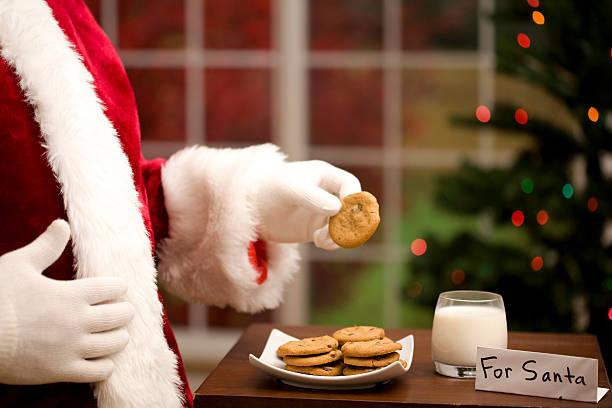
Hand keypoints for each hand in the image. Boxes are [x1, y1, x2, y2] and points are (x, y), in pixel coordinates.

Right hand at [0, 220, 133, 384]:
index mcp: (73, 294)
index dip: (119, 286)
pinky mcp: (62, 371)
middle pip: (122, 315)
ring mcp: (72, 348)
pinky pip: (99, 371)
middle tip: (122, 311)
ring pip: (116, 343)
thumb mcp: (20, 265)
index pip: (114, 287)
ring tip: (116, 334)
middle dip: (124, 311)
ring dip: (120, 337)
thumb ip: (46, 246)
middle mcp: (79, 321)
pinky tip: (102, 359)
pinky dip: (106, 365)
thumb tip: (62, 225)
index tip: (117, 288)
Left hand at [253, 160, 360, 249]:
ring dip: (340, 235)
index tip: (343, 213)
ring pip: (346, 225)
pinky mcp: (317, 229)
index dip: (353, 199)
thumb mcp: (288, 190)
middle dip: (349, 221)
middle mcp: (328, 193)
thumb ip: (312, 197)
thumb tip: (337, 208)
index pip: (350, 185)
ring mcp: (324, 212)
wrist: (248, 210)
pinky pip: (335, 238)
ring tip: (322, 240)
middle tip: (337, 233)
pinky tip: (319, 243)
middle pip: (353, 207)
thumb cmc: (267, 191)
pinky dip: (333, 243)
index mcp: (324, 175)